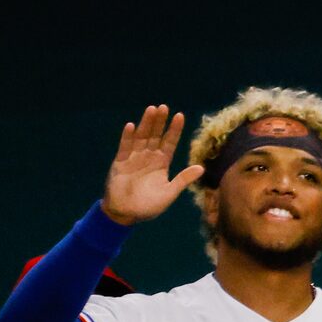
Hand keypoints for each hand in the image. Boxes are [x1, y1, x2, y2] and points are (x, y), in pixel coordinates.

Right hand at [102, 105, 203, 225]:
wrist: (126, 214)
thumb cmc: (148, 206)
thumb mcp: (169, 192)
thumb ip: (183, 179)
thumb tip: (201, 168)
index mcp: (162, 163)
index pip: (170, 142)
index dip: (174, 130)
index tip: (180, 115)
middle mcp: (148, 157)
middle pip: (155, 135)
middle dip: (160, 122)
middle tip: (164, 107)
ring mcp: (134, 158)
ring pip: (141, 137)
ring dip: (146, 124)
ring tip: (151, 110)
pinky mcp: (120, 163)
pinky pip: (124, 147)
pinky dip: (128, 137)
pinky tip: (132, 126)